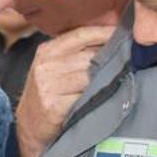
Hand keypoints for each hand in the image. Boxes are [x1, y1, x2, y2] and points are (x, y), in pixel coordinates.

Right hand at [15, 25, 115, 156]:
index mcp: (47, 51)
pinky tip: (102, 98)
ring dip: (106, 79)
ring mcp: (49, 87)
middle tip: (127, 61)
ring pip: (90, 77)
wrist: (29, 125)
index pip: (81, 34)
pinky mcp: (54, 106)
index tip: (125, 33)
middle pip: (89, 56)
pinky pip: (84, 97)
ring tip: (115, 81)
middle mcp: (46, 66)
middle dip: (110, 59)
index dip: (104, 32)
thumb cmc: (48, 92)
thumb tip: (112, 31)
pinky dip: (96, 98)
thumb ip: (76, 50)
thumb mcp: (54, 65)